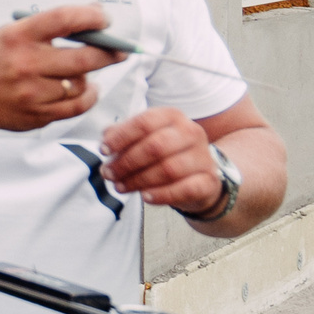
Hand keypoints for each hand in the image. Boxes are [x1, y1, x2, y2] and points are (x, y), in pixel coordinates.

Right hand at [0, 5, 124, 134]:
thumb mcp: (12, 33)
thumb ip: (50, 25)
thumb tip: (95, 15)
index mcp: (18, 36)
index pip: (63, 19)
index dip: (91, 17)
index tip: (104, 18)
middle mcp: (25, 63)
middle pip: (84, 57)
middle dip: (110, 52)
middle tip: (121, 49)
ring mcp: (32, 92)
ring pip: (81, 83)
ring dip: (89, 76)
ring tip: (86, 71)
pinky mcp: (38, 114)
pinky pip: (77, 106)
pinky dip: (88, 96)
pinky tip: (86, 88)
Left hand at [100, 108, 223, 212]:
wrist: (197, 176)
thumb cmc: (163, 153)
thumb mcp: (143, 138)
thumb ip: (122, 134)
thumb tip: (106, 138)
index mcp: (172, 116)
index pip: (144, 122)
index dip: (121, 137)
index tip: (104, 151)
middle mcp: (191, 132)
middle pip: (155, 146)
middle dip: (127, 162)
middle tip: (108, 174)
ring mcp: (203, 157)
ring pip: (169, 169)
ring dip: (139, 180)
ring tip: (121, 187)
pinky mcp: (209, 181)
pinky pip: (185, 189)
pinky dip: (162, 194)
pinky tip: (145, 197)